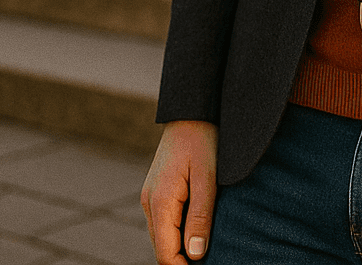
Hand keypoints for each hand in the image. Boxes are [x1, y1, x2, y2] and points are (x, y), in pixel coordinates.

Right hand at [141, 120, 217, 262]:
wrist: (191, 111)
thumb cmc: (203, 140)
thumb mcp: (208, 178)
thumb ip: (200, 216)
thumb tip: (195, 254)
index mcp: (160, 201)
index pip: (165, 254)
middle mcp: (149, 202)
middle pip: (162, 248)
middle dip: (183, 259)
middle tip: (211, 257)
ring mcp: (150, 196)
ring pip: (163, 236)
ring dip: (181, 245)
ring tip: (207, 244)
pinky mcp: (156, 191)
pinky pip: (164, 222)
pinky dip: (178, 230)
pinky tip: (198, 226)